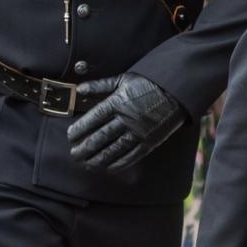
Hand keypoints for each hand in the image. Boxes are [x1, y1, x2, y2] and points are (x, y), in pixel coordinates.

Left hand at [68, 73, 184, 172]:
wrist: (176, 90)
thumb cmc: (148, 83)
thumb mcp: (123, 79)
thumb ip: (100, 86)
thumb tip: (79, 89)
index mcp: (118, 102)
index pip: (93, 119)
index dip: (79, 129)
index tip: (70, 136)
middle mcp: (127, 118)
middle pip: (100, 137)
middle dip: (85, 148)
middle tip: (74, 155)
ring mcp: (139, 132)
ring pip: (114, 150)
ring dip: (98, 159)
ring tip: (87, 164)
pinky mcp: (150, 141)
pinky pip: (131, 155)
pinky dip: (119, 163)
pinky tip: (108, 167)